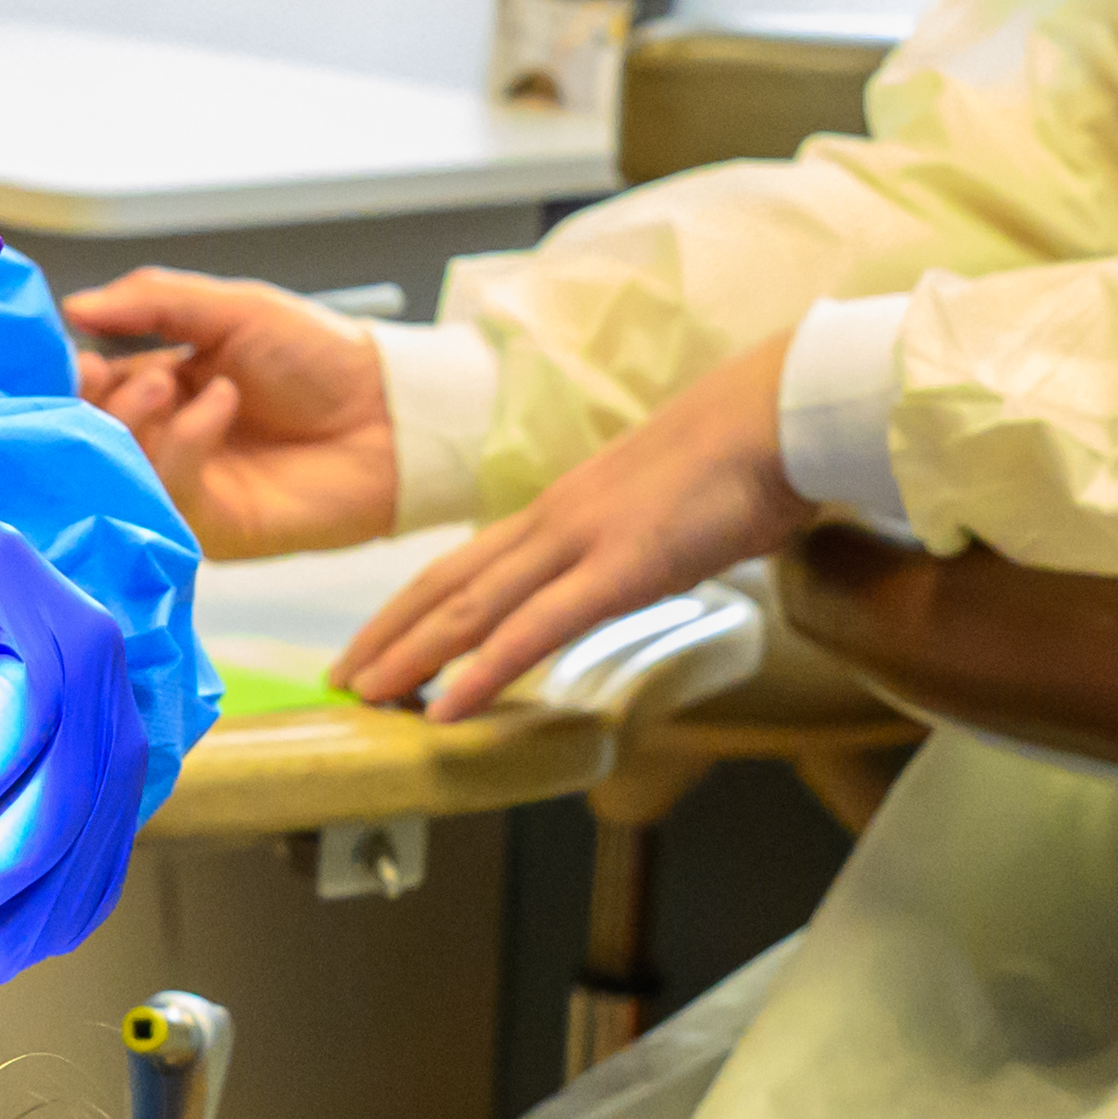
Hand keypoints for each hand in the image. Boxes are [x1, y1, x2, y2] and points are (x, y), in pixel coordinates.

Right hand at [66, 270, 404, 555]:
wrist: (393, 411)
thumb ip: (154, 301)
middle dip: (92, 401)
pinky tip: (220, 406)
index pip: (95, 388)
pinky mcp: (215, 525)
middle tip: (104, 371)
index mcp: (168, 385)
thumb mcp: (234, 309)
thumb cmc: (323, 356)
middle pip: (96, 433)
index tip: (73, 354)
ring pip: (122, 467)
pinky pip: (170, 492)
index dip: (76, 374)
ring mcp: (191, 485)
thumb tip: (73, 306)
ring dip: (131, 419)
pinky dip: (183, 442)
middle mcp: (171, 438)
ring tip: (168, 382)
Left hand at [346, 339, 815, 712]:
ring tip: (362, 699)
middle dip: (385, 636)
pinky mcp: (617, 567)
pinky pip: (532, 631)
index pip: (463, 564)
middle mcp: (553, 522)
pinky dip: (479, 673)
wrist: (778, 410)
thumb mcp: (664, 509)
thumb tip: (632, 567)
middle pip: (444, 585)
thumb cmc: (740, 457)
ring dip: (408, 657)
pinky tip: (444, 707)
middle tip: (338, 681)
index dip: (410, 607)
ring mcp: (579, 542)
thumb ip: (631, 542)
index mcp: (563, 509)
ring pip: (469, 608)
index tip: (375, 644)